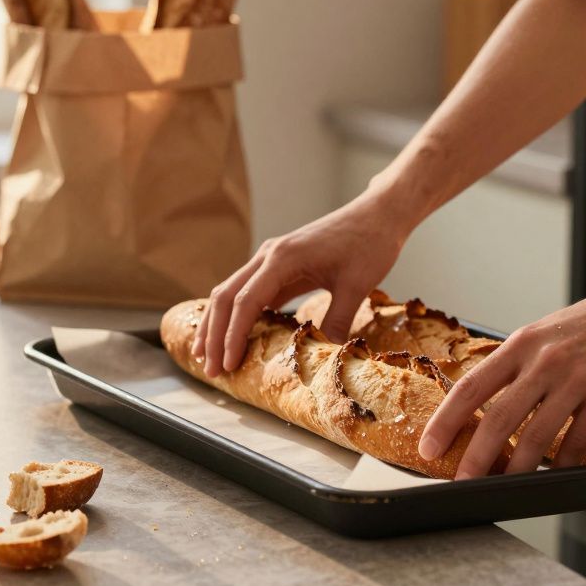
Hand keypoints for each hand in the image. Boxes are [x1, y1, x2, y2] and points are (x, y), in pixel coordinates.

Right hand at [193, 192, 410, 376]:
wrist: (378, 215)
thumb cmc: (369, 245)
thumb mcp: (356, 286)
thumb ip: (337, 322)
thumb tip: (324, 362)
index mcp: (283, 258)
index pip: (246, 302)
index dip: (233, 336)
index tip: (227, 365)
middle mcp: (268, 255)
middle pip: (226, 297)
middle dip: (214, 335)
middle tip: (210, 370)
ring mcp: (270, 259)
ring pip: (230, 293)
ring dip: (218, 325)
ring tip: (208, 357)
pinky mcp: (279, 266)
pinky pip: (248, 292)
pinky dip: (235, 315)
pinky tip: (232, 336)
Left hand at [417, 275, 585, 477]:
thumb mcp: (553, 330)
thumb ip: (525, 361)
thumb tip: (496, 397)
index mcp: (523, 342)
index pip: (471, 386)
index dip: (445, 421)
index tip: (429, 446)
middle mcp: (544, 360)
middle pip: (497, 420)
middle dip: (474, 459)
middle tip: (460, 483)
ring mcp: (577, 379)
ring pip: (536, 439)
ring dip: (517, 472)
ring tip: (505, 489)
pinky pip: (578, 443)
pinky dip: (564, 465)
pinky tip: (557, 475)